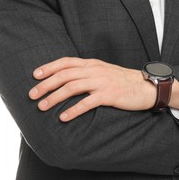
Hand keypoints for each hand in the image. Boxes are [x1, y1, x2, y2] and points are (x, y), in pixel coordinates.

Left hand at [28, 58, 156, 121]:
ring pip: (72, 87)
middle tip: (32, 95)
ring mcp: (102, 82)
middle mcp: (95, 70)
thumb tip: (70, 79)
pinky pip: (87, 102)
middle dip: (45, 85)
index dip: (49, 67)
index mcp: (93, 64)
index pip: (66, 62)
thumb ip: (89, 72)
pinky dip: (73, 110)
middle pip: (64, 75)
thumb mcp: (105, 71)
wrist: (146, 87)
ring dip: (54, 97)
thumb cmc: (124, 81)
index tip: (35, 75)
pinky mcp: (109, 95)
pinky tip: (63, 117)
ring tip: (42, 107)